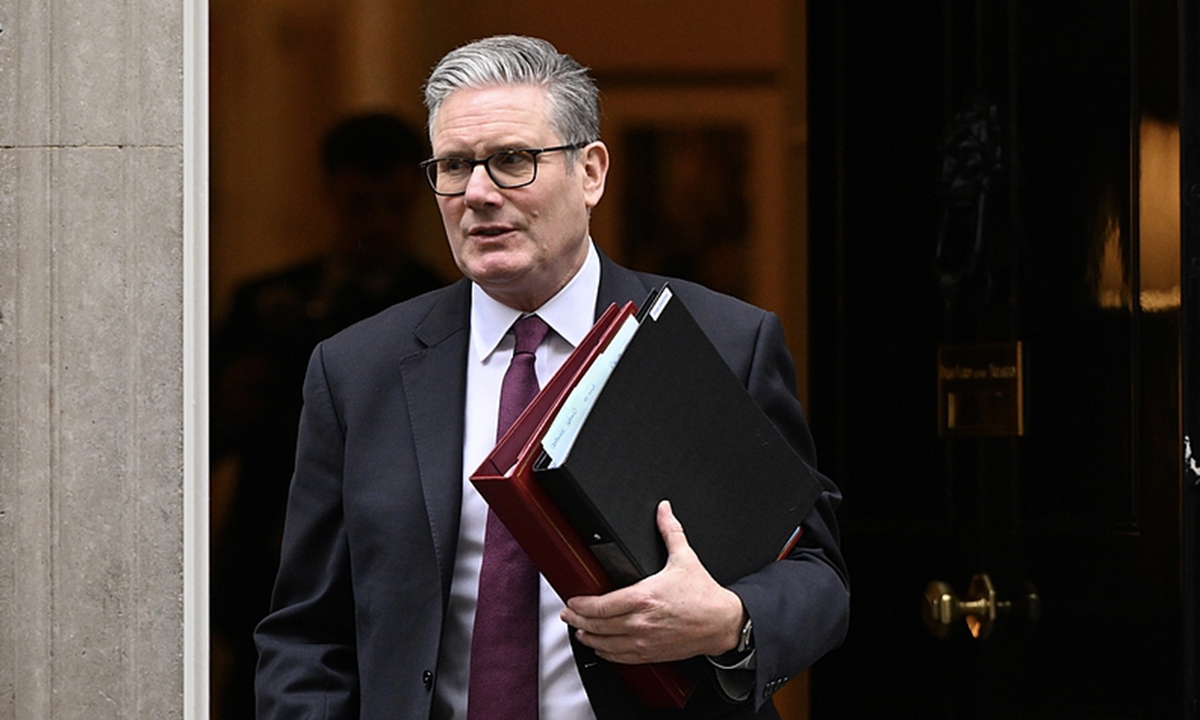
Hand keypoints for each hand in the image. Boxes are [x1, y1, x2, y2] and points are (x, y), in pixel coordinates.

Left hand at [559, 500, 745, 664]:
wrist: (722, 622)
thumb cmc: (704, 595)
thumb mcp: (685, 558)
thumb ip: (670, 531)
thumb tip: (664, 510)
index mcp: (643, 597)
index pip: (600, 605)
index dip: (580, 605)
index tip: (572, 601)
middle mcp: (640, 622)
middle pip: (597, 626)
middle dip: (577, 621)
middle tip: (567, 615)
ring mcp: (644, 640)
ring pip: (605, 644)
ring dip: (588, 637)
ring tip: (579, 631)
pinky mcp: (651, 653)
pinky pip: (620, 657)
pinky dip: (606, 652)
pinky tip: (600, 646)